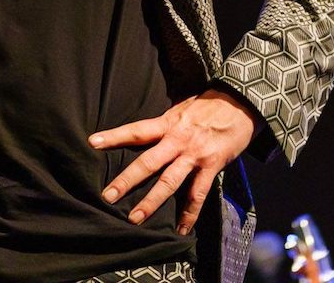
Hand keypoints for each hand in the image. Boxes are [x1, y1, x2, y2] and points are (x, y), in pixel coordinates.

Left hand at [89, 88, 258, 235]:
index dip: (114, 136)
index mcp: (167, 123)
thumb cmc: (209, 104)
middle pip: (148, 162)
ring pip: (169, 182)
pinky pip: (198, 194)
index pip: (136, 131)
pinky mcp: (211, 166)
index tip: (93, 142)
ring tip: (135, 218)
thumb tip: (146, 132)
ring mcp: (194, 155)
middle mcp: (177, 140)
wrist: (241, 103)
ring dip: (151, 202)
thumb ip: (165, 123)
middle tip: (108, 195)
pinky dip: (189, 214)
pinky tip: (181, 229)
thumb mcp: (182, 108)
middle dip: (126, 180)